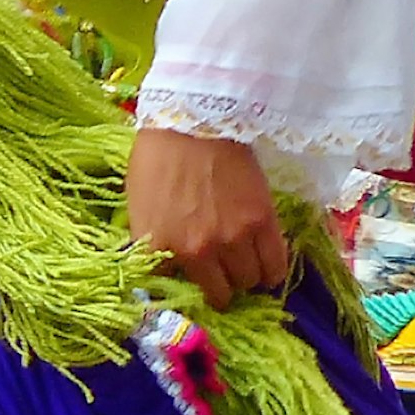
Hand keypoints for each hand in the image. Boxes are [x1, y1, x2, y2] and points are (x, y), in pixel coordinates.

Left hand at [131, 128, 288, 314]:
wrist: (192, 120)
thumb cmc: (157, 157)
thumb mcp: (138, 207)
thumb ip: (151, 242)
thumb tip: (162, 268)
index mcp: (160, 248)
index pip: (175, 291)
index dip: (186, 288)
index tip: (193, 285)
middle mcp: (197, 252)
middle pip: (219, 294)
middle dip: (221, 289)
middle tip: (224, 278)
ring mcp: (233, 239)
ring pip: (249, 281)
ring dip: (247, 280)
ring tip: (246, 270)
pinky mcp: (262, 223)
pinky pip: (275, 265)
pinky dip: (273, 273)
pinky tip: (269, 272)